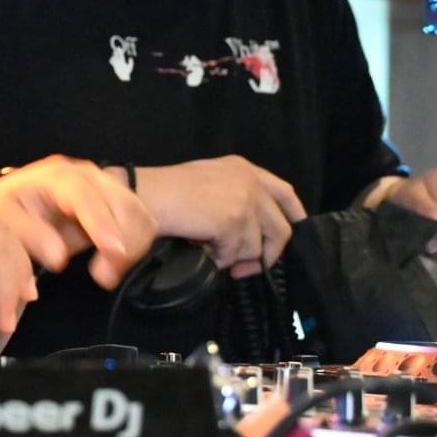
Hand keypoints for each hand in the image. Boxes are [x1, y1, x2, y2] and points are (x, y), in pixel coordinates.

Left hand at [0, 156, 157, 289]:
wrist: (23, 195)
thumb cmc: (10, 208)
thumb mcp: (3, 218)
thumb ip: (28, 236)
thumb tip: (59, 258)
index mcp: (55, 175)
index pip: (83, 194)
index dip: (101, 221)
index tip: (113, 250)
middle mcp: (87, 174)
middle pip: (121, 204)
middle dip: (122, 243)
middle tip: (104, 278)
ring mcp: (108, 184)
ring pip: (138, 215)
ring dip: (131, 249)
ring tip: (105, 274)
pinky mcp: (122, 199)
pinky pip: (144, 223)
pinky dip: (137, 247)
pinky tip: (114, 264)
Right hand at [135, 155, 305, 277]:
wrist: (142, 196)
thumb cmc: (164, 190)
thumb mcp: (208, 181)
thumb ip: (235, 197)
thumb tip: (251, 235)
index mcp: (243, 168)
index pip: (285, 193)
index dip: (293, 216)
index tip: (291, 235)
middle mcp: (249, 181)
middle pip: (279, 227)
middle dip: (266, 254)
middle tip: (245, 269)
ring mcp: (244, 200)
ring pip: (255, 246)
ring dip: (232, 256)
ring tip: (206, 249)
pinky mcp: (233, 221)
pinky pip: (235, 254)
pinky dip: (218, 258)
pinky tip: (199, 249)